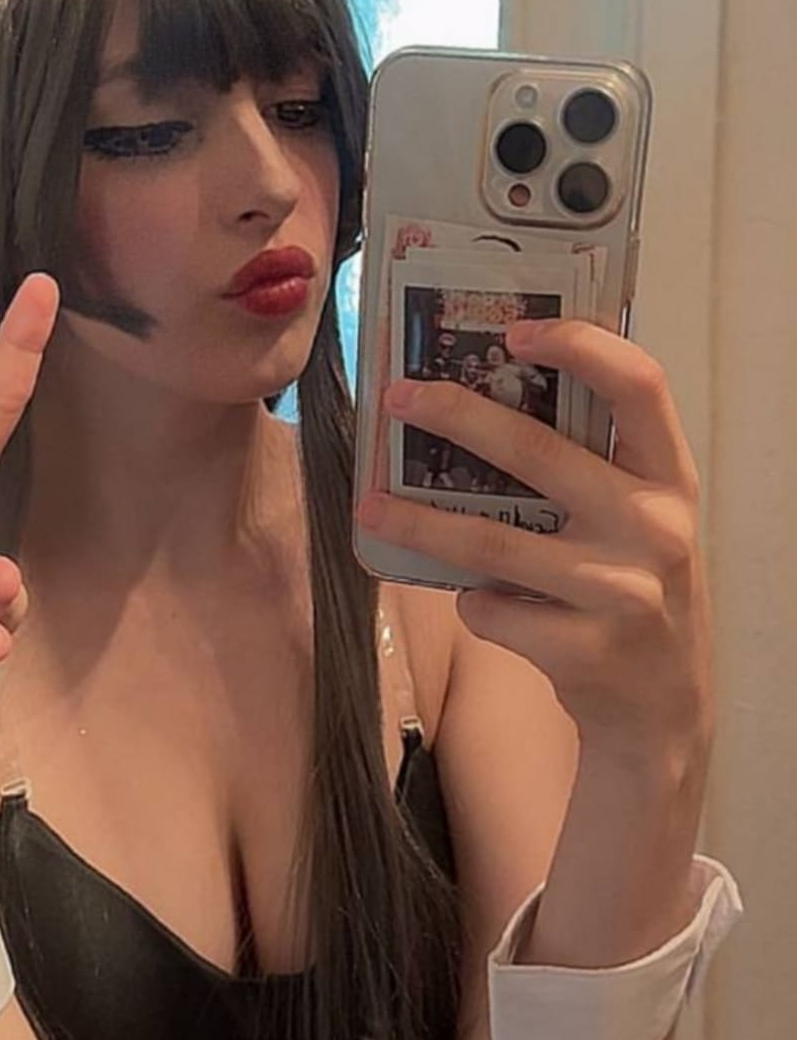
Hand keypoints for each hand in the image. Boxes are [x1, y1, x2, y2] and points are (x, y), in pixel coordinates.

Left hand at [356, 319, 712, 759]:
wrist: (662, 707)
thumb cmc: (632, 585)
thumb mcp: (639, 517)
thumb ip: (590, 464)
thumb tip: (478, 393)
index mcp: (670, 477)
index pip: (639, 384)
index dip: (580, 345)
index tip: (515, 331)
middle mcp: (655, 527)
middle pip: (539, 453)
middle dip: (455, 417)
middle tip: (396, 398)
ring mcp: (621, 591)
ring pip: (492, 543)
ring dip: (417, 523)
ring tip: (369, 506)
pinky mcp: (584, 651)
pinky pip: (491, 609)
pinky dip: (471, 602)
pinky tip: (477, 602)